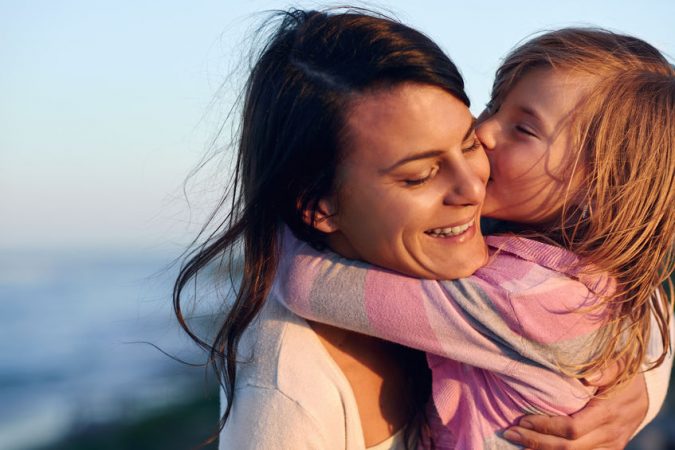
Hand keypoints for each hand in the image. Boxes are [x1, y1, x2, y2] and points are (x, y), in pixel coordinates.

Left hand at [503, 365, 647, 449]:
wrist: (645, 395)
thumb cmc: (625, 375)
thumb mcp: (620, 365)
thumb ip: (606, 368)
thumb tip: (588, 375)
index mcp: (609, 412)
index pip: (573, 428)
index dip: (546, 427)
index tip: (522, 420)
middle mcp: (611, 434)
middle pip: (569, 448)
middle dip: (536, 442)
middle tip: (510, 433)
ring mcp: (610, 446)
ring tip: (518, 442)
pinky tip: (537, 448)